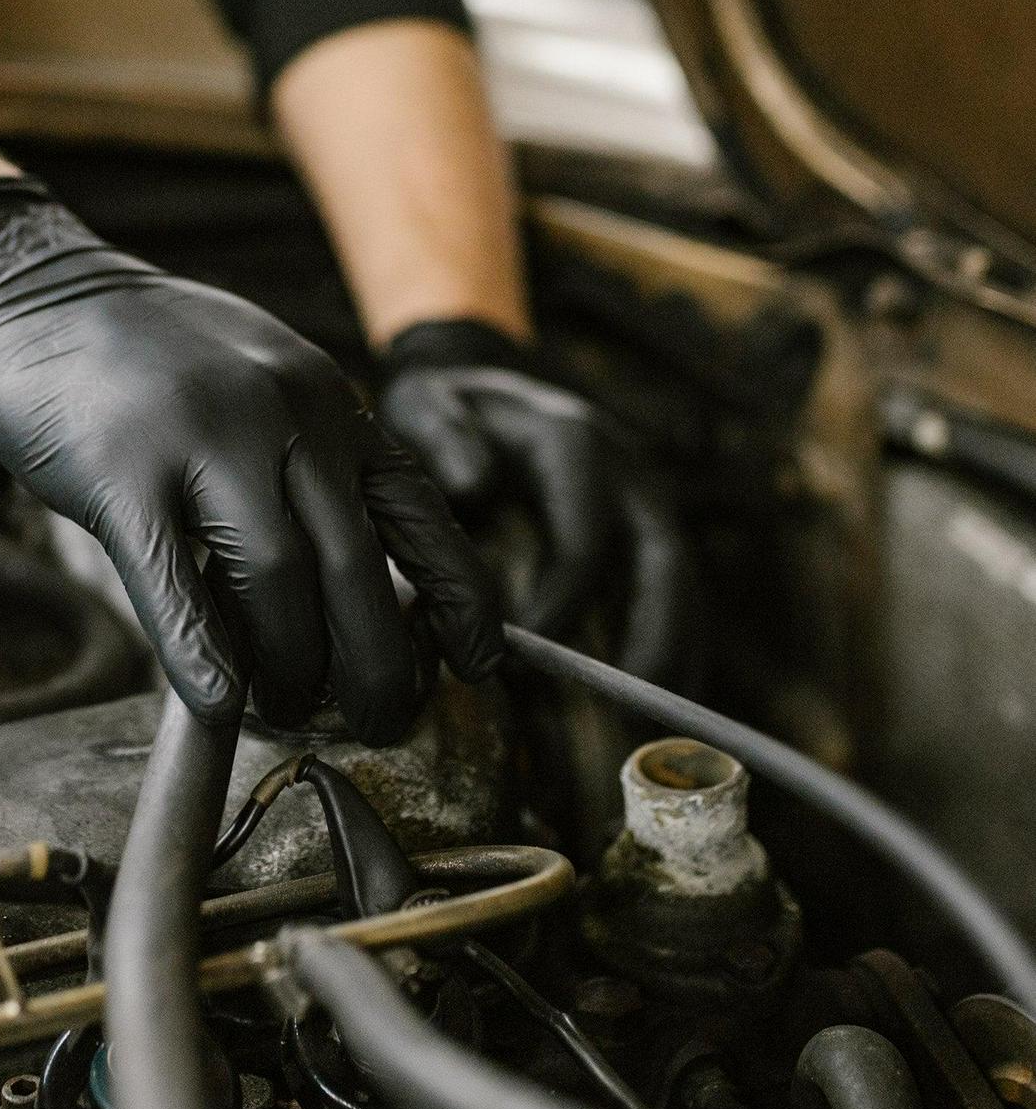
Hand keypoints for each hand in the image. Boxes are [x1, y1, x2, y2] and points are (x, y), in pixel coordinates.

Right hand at [0, 178, 502, 742]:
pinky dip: (200, 653)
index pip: (419, 509)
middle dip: (376, 663)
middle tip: (376, 720)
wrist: (38, 293)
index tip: (477, 662)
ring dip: (290, 668)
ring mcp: (203, 436)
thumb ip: (308, 468)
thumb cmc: (156, 362)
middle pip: (354, 564)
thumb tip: (346, 591)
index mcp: (326, 402)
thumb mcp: (265, 388)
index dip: (458, 596)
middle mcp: (283, 414)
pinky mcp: (122, 468)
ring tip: (285, 711)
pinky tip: (216, 703)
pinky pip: (172, 579)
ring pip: (276, 579)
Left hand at [377, 319, 685, 680]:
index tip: (526, 647)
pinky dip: (676, 644)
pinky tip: (659, 701)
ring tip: (652, 721)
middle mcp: (624, 469)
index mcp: (571, 441)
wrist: (472, 387)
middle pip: (661, 556)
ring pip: (681, 580)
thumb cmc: (443, 410)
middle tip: (624, 705)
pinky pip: (675, 591)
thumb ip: (442, 434)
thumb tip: (474, 482)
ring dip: (675, 649)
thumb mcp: (426, 405)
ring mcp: (644, 499)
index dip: (566, 592)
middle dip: (652, 631)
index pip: (584, 527)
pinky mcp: (646, 528)